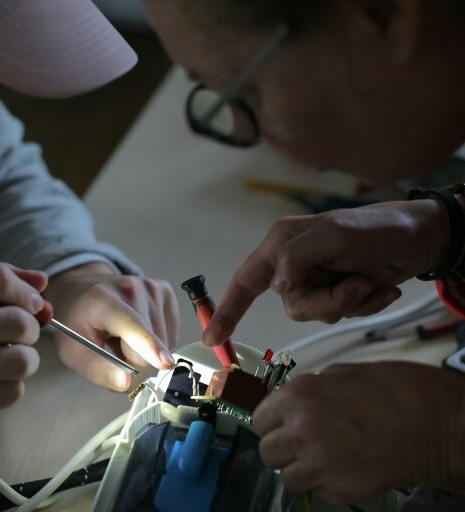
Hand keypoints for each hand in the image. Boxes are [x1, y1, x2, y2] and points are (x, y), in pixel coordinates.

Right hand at [0, 263, 47, 442]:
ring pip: (23, 360)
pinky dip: (12, 385)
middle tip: (20, 333)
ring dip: (25, 358)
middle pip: (18, 322)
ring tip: (10, 358)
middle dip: (30, 327)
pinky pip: (13, 391)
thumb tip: (40, 281)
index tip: (29, 302)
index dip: (24, 290)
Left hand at [43, 263, 178, 391]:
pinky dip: (154, 343)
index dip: (148, 345)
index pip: (131, 324)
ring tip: (121, 338)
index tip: (164, 363)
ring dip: (144, 353)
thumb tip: (126, 383)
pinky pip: (169, 335)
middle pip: (148, 346)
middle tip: (112, 355)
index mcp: (102, 300)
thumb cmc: (77, 322)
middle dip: (134, 364)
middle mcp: (131, 289)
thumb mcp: (73, 351)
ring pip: (162, 344)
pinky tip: (135, 332)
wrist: (81, 292)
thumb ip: (97, 369)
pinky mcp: (165, 292)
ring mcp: (151, 288)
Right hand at [203, 199, 448, 345]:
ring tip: (372, 278)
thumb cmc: (377, 228)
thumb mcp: (334, 235)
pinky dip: (366, 304)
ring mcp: (316, 281)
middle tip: (357, 282)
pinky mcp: (338, 293)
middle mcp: (292, 265)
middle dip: (330, 301)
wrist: (423, 237)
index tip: (212, 338)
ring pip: (319, 314)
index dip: (225, 310)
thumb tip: (277, 287)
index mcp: (281, 245)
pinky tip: (381, 285)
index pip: (245, 281)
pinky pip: (342, 314)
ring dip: (352, 300)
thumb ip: (297, 259)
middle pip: (293, 307)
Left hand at [253, 362, 464, 504]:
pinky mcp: (339, 492)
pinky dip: (327, 484)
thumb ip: (310, 387)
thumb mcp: (344, 372)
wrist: (437, 426)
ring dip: (301, 470)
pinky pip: (318, 493)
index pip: (259, 420)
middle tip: (304, 443)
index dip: (272, 422)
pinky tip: (346, 469)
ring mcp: (318, 466)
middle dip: (282, 448)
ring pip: (287, 478)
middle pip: (267, 452)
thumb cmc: (396, 390)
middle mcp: (300, 432)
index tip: (284, 424)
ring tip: (325, 459)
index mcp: (297, 398)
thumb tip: (295, 400)